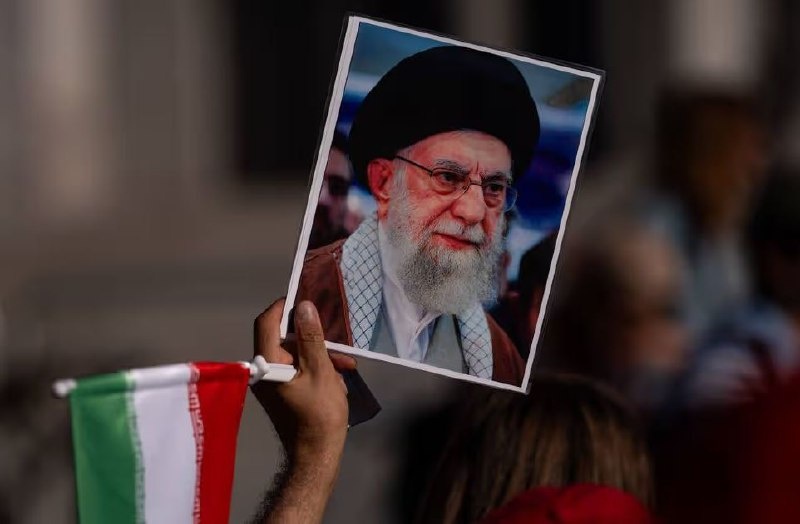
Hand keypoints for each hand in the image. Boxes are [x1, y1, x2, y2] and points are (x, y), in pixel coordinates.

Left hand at [251, 299, 355, 465]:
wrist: (315, 457)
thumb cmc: (319, 415)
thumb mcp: (321, 371)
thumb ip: (311, 337)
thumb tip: (304, 307)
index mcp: (267, 364)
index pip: (266, 322)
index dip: (284, 307)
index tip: (306, 300)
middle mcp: (262, 371)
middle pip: (281, 337)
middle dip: (311, 335)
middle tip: (335, 335)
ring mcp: (269, 383)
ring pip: (293, 354)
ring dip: (318, 353)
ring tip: (345, 364)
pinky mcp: (279, 392)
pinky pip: (295, 369)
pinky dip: (315, 368)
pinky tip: (338, 376)